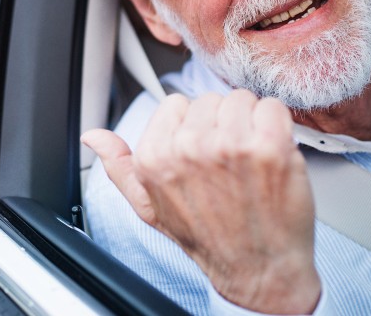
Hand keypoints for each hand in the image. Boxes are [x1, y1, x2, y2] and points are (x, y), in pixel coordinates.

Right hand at [82, 90, 320, 313]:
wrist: (259, 270)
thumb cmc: (208, 238)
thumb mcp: (149, 207)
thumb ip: (119, 166)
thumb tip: (93, 137)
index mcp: (155, 157)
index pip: (176, 104)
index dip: (193, 127)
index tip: (203, 153)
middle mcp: (189, 148)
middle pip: (210, 99)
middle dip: (222, 124)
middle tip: (229, 162)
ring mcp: (230, 145)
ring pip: (241, 100)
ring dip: (251, 124)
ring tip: (251, 160)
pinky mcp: (269, 147)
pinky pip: (272, 107)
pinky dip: (277, 126)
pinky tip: (271, 155)